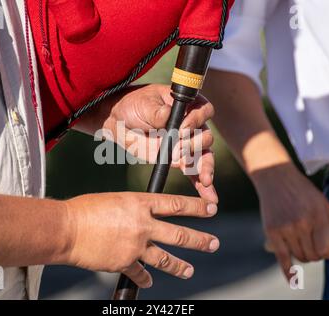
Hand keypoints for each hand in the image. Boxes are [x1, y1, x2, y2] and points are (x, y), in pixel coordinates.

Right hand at [64, 192, 219, 287]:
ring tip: (190, 271)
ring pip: (166, 258)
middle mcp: (142, 224)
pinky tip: (149, 281)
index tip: (212, 210)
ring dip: (180, 266)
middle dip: (200, 240)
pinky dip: (146, 278)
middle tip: (214, 244)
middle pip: (179, 234)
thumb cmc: (85, 209)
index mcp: (140, 203)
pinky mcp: (124, 263)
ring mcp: (135, 246)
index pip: (177, 205)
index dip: (198, 208)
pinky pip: (141, 274)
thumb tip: (146, 216)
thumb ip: (134, 208)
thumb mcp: (115, 199)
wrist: (66, 229)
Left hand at [103, 84, 216, 202]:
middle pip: (206, 136)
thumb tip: (167, 115)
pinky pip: (194, 173)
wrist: (120, 123)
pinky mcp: (179, 160)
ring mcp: (187, 143)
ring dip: (205, 168)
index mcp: (187, 105)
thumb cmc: (134, 105)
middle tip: (180, 152)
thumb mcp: (144, 104)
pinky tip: (208, 196)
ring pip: (204, 156)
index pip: (204, 110)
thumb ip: (157, 111)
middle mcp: (192, 124)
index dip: (196, 120)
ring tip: (204, 179)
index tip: (181, 129)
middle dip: (196, 146)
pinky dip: (201, 185)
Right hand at [251, 163, 328, 278]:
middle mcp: (301, 224)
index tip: (328, 248)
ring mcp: (285, 229)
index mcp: (317, 217)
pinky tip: (292, 279)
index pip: (326, 249)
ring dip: (304, 256)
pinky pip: (282, 257)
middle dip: (317, 254)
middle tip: (314, 245)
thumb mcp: (321, 201)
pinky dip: (287, 271)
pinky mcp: (272, 232)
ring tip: (302, 245)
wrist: (274, 177)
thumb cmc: (301, 189)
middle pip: (313, 255)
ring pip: (300, 257)